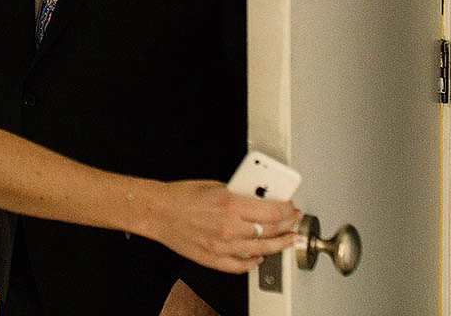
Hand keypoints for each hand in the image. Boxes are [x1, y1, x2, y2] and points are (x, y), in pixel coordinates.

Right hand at [151, 180, 301, 273]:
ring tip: (286, 239)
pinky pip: (242, 265)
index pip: (272, 211)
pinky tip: (260, 256)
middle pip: (271, 230)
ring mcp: (222, 246)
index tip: (291, 207)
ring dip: (278, 244)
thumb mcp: (216, 186)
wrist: (158, 211)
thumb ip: (240, 194)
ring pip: (261, 250)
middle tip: (293, 221)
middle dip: (287, 225)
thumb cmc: (181, 197)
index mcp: (230, 204)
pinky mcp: (214, 259)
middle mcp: (228, 227)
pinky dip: (254, 261)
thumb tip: (260, 199)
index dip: (287, 210)